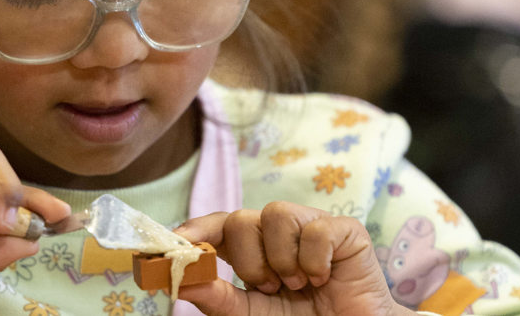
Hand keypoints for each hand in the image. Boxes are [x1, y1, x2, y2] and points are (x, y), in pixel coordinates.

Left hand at [174, 201, 413, 315]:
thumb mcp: (253, 315)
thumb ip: (219, 299)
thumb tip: (181, 279)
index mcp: (253, 249)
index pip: (217, 226)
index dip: (195, 230)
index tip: (176, 245)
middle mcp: (277, 231)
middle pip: (241, 219)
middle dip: (250, 262)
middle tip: (272, 288)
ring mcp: (310, 225)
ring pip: (274, 214)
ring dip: (282, 261)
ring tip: (299, 284)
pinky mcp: (343, 229)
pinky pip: (315, 229)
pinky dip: (314, 262)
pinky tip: (324, 277)